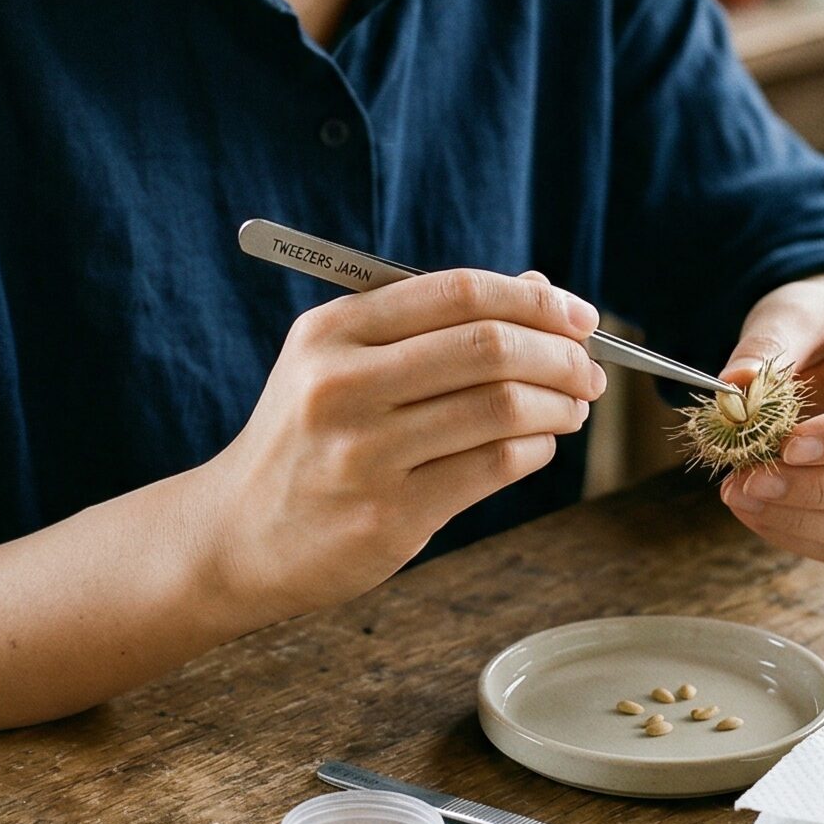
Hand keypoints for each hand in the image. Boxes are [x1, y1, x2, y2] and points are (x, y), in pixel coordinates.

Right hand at [206, 267, 606, 618]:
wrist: (236, 535)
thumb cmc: (307, 438)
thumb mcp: (342, 361)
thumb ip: (434, 323)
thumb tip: (537, 287)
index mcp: (332, 332)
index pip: (457, 292)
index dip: (534, 299)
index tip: (578, 315)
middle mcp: (341, 385)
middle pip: (487, 347)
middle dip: (560, 354)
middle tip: (588, 368)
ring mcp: (363, 453)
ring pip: (501, 408)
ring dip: (558, 403)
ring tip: (572, 407)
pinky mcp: (387, 515)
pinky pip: (492, 466)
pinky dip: (534, 450)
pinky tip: (537, 445)